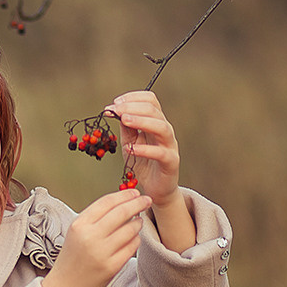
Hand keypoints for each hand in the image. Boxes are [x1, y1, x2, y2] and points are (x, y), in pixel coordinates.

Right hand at [41, 189, 152, 286]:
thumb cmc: (73, 256)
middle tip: (147, 200)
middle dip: (138, 204)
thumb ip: (96, 217)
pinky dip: (136, 240)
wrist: (65, 286)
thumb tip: (123, 201)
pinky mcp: (111, 267)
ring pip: (130, 229)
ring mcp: (101, 252)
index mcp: (80, 224)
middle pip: (122, 212)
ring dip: (138, 223)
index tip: (135, 192)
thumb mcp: (77, 231)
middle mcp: (90, 236)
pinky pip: (132, 246)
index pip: (107, 202)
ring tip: (138, 222)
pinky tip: (133, 238)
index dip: (124, 195)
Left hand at [108, 91, 179, 205]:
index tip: (115, 103)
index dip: (133, 98)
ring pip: (161, 127)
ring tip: (124, 120)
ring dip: (141, 121)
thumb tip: (114, 110)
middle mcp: (165, 130)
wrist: (156, 189)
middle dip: (132, 107)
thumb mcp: (130, 142)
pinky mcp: (171, 162)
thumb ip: (126, 127)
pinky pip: (160, 153)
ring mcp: (170, 146)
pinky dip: (145, 149)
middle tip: (114, 110)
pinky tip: (131, 149)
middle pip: (154, 110)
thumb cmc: (143, 163)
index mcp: (156, 122)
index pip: (150, 100)